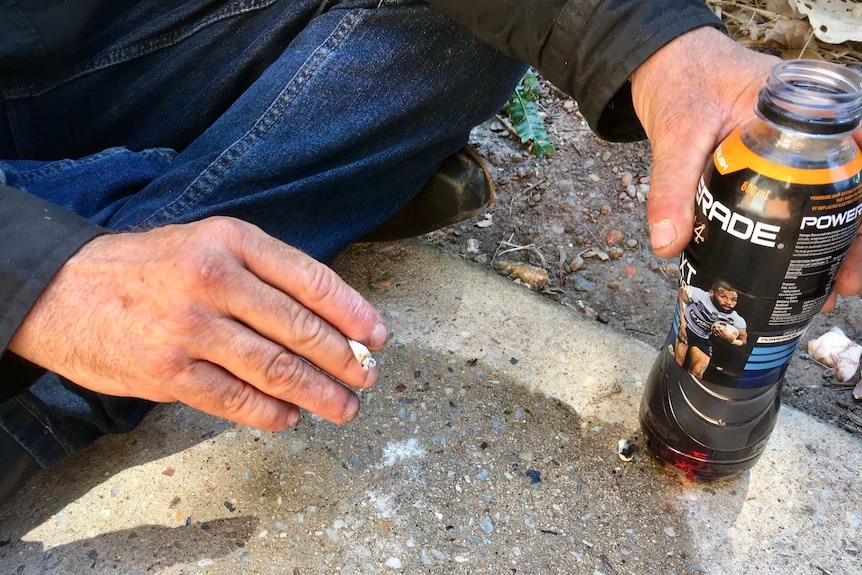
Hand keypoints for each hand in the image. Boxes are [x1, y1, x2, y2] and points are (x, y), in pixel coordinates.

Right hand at [8, 217, 387, 429]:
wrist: (61, 292)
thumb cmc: (148, 268)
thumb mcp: (205, 243)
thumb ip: (261, 273)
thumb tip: (328, 318)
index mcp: (230, 241)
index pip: (311, 280)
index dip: (353, 313)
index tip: (378, 337)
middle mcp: (213, 279)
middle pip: (300, 329)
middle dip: (344, 360)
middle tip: (368, 378)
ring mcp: (189, 328)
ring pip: (275, 368)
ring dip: (319, 394)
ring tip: (344, 407)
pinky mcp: (167, 372)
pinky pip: (235, 400)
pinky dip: (272, 413)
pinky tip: (291, 418)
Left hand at [631, 27, 861, 309]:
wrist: (665, 69)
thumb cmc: (683, 83)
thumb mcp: (676, 134)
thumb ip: (672, 187)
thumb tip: (667, 245)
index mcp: (806, 106)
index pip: (858, 142)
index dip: (861, 189)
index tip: (860, 227)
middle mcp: (813, 130)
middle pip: (852, 183)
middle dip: (855, 235)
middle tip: (846, 282)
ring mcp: (797, 152)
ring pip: (831, 200)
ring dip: (833, 245)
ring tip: (830, 290)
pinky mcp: (776, 171)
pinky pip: (798, 205)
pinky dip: (800, 239)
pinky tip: (797, 276)